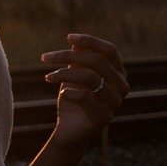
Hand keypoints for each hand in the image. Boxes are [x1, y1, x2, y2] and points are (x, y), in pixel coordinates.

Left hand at [40, 34, 128, 149]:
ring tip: (48, 77)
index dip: (90, 41)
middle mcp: (122, 86)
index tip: (69, 36)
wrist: (70, 129)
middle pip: (96, 61)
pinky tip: (61, 93)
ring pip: (89, 77)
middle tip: (45, 58)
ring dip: (63, 73)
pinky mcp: (103, 116)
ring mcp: (115, 102)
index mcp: (118, 73)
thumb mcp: (74, 74)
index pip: (109, 50)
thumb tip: (75, 40)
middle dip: (67, 55)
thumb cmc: (74, 97)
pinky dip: (69, 92)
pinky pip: (85, 97)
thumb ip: (78, 58)